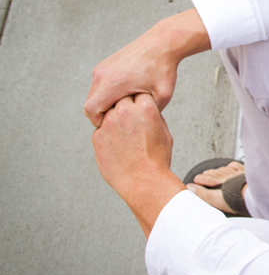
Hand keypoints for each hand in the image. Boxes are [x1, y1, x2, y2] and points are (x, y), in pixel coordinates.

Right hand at [84, 8, 210, 126]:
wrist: (162, 43)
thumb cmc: (163, 69)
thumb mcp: (161, 97)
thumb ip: (146, 114)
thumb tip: (136, 128)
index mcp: (113, 83)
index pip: (91, 112)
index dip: (101, 123)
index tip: (118, 125)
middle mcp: (102, 74)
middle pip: (90, 105)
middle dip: (103, 115)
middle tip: (123, 119)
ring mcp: (101, 68)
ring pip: (94, 95)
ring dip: (105, 103)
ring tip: (127, 106)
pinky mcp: (104, 64)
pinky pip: (99, 85)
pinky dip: (107, 93)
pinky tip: (126, 94)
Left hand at [92, 93, 184, 237]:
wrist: (143, 182)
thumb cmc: (157, 159)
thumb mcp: (164, 132)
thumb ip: (153, 116)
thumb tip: (144, 109)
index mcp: (145, 108)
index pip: (140, 92)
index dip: (141, 99)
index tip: (141, 106)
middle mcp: (125, 111)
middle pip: (121, 97)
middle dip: (126, 104)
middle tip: (132, 118)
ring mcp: (108, 124)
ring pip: (108, 112)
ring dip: (115, 118)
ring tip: (125, 135)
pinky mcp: (97, 137)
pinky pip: (101, 129)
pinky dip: (108, 134)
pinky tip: (118, 146)